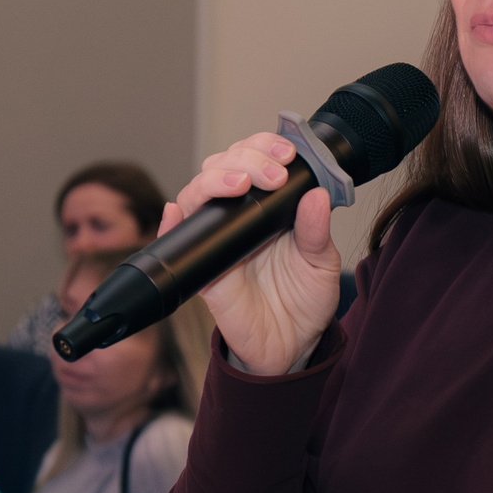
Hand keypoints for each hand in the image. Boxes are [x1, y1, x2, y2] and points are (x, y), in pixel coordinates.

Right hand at [166, 133, 340, 376]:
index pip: (255, 159)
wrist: (292, 346)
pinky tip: (175, 212)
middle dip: (245, 158)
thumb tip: (316, 194)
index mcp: (268, 207)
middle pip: (222, 166)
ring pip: (197, 194)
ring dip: (214, 179)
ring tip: (240, 184)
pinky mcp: (203, 269)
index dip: (264, 147)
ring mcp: (218, 240)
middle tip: (272, 173)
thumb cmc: (304, 301)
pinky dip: (170, 224)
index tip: (287, 152)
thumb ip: (317, 231)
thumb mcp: (321, 263)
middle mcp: (239, 216)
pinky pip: (178, 241)